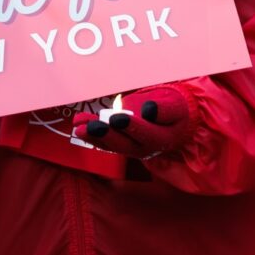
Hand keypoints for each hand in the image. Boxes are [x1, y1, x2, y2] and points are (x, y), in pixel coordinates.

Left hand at [72, 86, 193, 158]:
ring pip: (111, 144)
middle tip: (92, 126)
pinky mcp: (121, 144)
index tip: (118, 118)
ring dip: (93, 136)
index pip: (146, 134)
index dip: (131, 127)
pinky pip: (105, 142)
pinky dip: (91, 135)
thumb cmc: (175, 110)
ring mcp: (131, 148)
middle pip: (124, 144)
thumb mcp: (176, 106)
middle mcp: (145, 148)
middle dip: (106, 135)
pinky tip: (79, 125)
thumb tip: (149, 110)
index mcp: (162, 138)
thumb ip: (164, 109)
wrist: (173, 121)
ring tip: (79, 126)